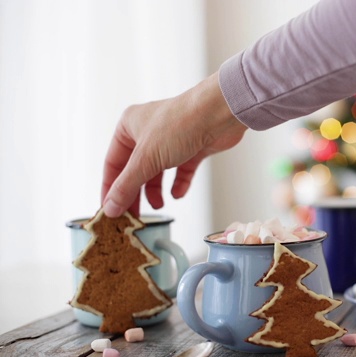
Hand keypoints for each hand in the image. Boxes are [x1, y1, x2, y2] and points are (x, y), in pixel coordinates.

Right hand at [101, 72, 246, 217]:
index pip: (113, 163)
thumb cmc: (180, 124)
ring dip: (156, 191)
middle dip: (135, 193)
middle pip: (135, 170)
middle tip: (133, 216)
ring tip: (159, 205)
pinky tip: (178, 193)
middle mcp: (148, 132)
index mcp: (129, 127)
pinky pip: (182, 171)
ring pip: (158, 171)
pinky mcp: (193, 147)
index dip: (110, 188)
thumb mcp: (146, 158)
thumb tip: (110, 207)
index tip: (109, 211)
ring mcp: (172, 140)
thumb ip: (127, 185)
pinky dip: (179, 184)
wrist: (220, 114)